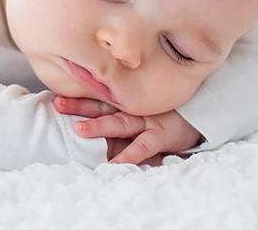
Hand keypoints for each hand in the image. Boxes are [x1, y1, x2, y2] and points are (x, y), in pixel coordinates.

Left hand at [54, 96, 203, 164]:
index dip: (79, 94)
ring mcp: (147, 120)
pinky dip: (129, 155)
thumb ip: (121, 104)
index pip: (99, 96)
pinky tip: (115, 164)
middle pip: (103, 105)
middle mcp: (134, 108)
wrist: (200, 110)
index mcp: (127, 101)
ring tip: (79, 129)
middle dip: (80, 105)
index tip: (57, 93)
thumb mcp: (142, 103)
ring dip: (99, 125)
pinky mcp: (161, 134)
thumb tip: (91, 109)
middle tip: (58, 104)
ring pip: (119, 122)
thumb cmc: (167, 109)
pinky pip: (142, 147)